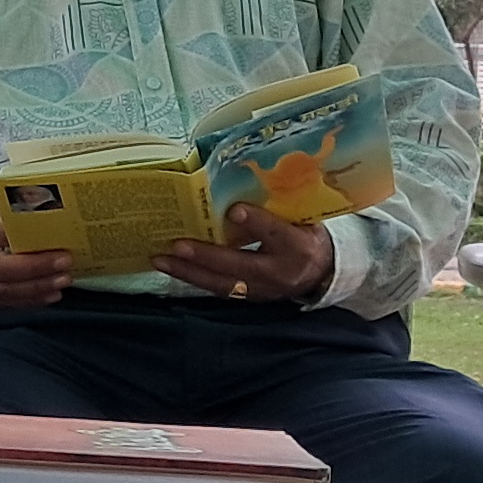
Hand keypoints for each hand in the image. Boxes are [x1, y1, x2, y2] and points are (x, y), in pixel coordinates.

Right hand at [0, 197, 78, 307]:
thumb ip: (11, 209)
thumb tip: (47, 213)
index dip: (27, 241)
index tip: (56, 241)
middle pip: (1, 269)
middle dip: (38, 268)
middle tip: (65, 263)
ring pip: (4, 291)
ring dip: (37, 288)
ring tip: (62, 280)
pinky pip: (2, 302)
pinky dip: (28, 300)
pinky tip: (47, 294)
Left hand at [159, 203, 334, 304]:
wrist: (322, 272)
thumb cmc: (305, 234)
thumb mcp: (301, 218)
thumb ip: (275, 207)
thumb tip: (236, 184)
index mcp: (298, 245)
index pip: (275, 232)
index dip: (256, 222)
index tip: (235, 210)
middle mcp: (280, 272)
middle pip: (239, 265)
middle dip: (206, 256)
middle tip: (177, 245)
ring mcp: (263, 289)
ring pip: (222, 284)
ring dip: (189, 272)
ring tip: (160, 259)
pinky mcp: (250, 298)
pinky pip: (218, 289)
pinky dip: (193, 278)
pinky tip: (172, 268)